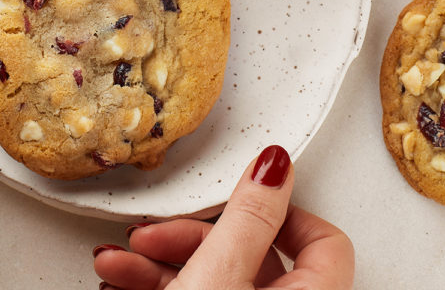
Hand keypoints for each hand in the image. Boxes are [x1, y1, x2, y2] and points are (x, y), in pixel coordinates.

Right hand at [93, 145, 353, 289]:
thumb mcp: (216, 278)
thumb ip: (248, 217)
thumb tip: (276, 167)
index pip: (325, 242)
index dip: (278, 211)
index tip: (237, 197)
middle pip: (256, 260)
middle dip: (193, 238)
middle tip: (154, 235)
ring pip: (220, 285)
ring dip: (164, 263)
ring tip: (119, 262)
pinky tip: (123, 284)